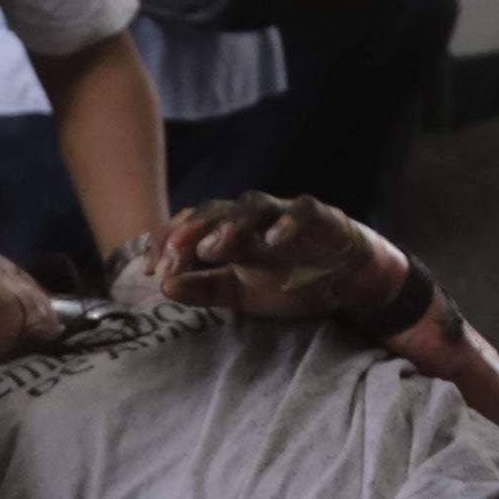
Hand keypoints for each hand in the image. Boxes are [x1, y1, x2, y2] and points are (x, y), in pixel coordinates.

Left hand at [149, 192, 396, 319]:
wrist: (350, 281)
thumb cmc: (290, 280)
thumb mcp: (241, 292)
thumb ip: (204, 288)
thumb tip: (164, 287)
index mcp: (229, 232)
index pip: (189, 226)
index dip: (166, 243)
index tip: (149, 270)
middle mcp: (252, 218)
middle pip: (214, 211)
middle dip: (188, 234)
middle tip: (169, 261)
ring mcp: (285, 214)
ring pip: (253, 206)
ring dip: (230, 225)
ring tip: (211, 248)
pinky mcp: (322, 217)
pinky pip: (303, 211)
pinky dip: (288, 223)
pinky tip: (274, 240)